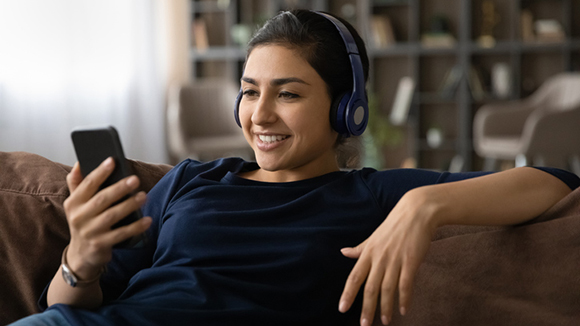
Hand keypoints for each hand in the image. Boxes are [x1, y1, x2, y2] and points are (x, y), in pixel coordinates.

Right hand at [63, 157, 151, 279]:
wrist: (80, 255)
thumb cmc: (84, 222)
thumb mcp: (76, 204)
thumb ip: (77, 183)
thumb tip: (81, 161)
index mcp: (74, 203)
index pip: (87, 184)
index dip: (100, 172)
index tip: (112, 160)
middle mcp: (79, 217)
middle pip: (102, 199)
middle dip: (119, 188)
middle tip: (135, 179)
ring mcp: (90, 232)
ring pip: (112, 216)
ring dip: (129, 205)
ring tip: (144, 196)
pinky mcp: (101, 245)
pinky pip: (121, 234)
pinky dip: (135, 227)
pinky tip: (147, 220)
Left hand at [338, 187, 438, 325]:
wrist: (417, 212)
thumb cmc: (395, 225)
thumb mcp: (373, 237)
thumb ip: (360, 248)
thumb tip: (343, 252)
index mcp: (368, 253)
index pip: (354, 277)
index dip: (347, 294)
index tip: (342, 309)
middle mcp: (379, 258)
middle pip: (370, 287)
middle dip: (366, 308)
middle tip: (364, 325)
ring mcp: (395, 260)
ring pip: (387, 289)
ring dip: (385, 307)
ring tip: (384, 322)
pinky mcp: (411, 261)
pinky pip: (406, 284)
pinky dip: (404, 298)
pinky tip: (403, 310)